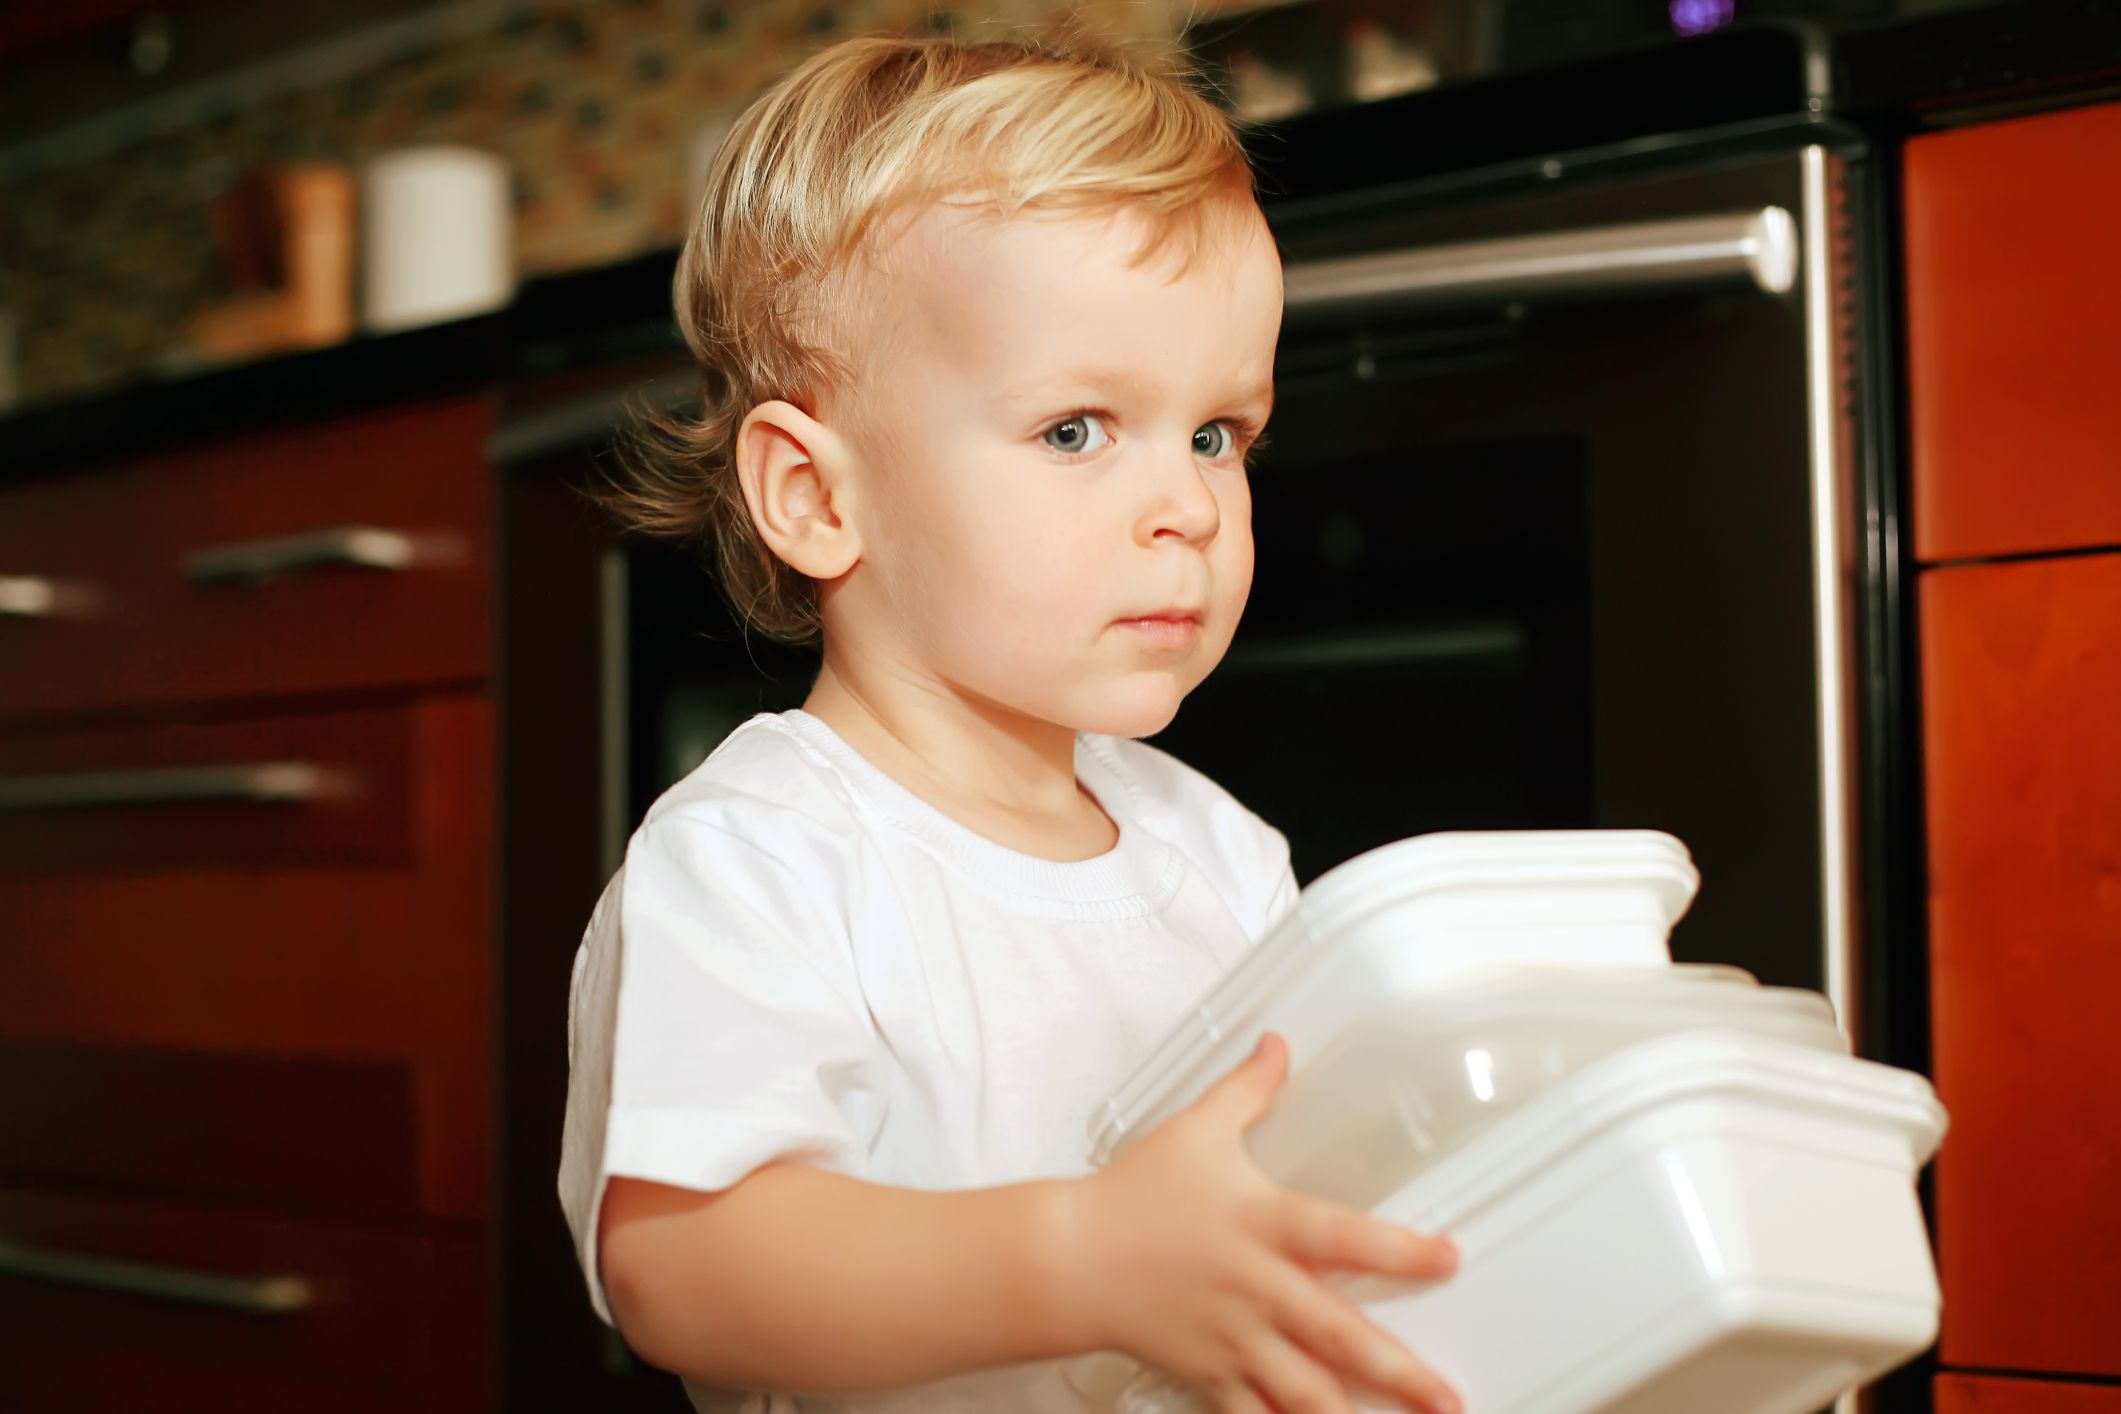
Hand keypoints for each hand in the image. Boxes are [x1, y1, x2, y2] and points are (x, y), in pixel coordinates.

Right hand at [1064, 1033, 1460, 1413]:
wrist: (1069, 1256)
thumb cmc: (1133, 1194)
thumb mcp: (1196, 1130)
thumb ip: (1248, 1089)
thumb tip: (1277, 1044)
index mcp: (1262, 1224)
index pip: (1343, 1236)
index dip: (1399, 1250)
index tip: (1447, 1259)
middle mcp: (1255, 1286)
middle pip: (1337, 1333)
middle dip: (1398, 1370)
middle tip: (1445, 1396)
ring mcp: (1233, 1336)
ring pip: (1303, 1389)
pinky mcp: (1207, 1370)